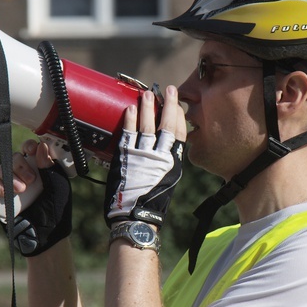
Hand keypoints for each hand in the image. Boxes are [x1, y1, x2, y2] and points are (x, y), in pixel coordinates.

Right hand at [0, 141, 71, 256]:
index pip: (30, 149)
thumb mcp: (58, 186)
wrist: (44, 235)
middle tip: (31, 180)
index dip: (29, 146)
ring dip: (10, 176)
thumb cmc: (56, 210)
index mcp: (39, 167)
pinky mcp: (0, 194)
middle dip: (21, 165)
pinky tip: (6, 192)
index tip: (31, 150)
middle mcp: (24, 173)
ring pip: (2, 167)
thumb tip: (42, 146)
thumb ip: (50, 166)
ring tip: (21, 190)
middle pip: (15, 157)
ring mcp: (11, 183)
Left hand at [104, 86, 186, 228]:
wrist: (135, 216)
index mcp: (174, 162)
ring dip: (148, 107)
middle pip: (167, 125)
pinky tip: (131, 108)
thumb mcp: (166, 180)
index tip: (176, 102)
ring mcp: (143, 156)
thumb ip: (165, 162)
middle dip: (168, 105)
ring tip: (148, 93)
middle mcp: (161, 157)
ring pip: (147, 125)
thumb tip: (162, 147)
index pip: (180, 132)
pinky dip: (130, 120)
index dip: (178, 115)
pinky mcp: (126, 157)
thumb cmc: (151, 202)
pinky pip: (129, 134)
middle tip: (168, 89)